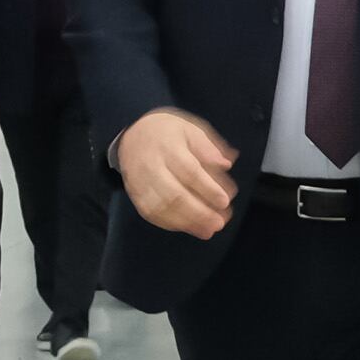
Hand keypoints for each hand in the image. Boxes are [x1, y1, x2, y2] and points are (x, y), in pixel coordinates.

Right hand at [116, 109, 238, 238]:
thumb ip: (209, 147)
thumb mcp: (191, 129)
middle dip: (199, 212)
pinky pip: (151, 214)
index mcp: (168, 146)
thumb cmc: (168, 133)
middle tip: (219, 223)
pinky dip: (171, 224)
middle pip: (174, 194)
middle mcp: (151, 165)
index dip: (207, 188)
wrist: (132, 134)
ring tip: (208, 230)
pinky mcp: (135, 194)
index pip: (189, 171)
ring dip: (186, 223)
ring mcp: (140, 182)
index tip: (224, 201)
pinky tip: (190, 228)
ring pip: (161, 208)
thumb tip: (227, 163)